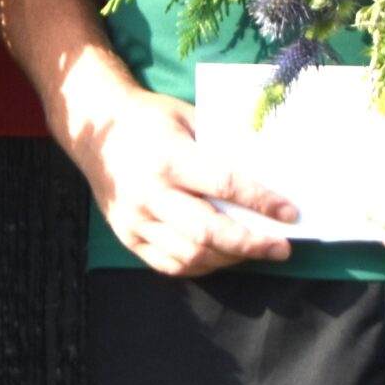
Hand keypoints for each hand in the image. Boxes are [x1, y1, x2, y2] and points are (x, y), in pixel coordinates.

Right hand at [71, 84, 297, 276]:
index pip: (223, 185)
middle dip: (252, 244)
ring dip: (230, 259)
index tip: (290, 214)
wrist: (94, 128)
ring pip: (191, 255)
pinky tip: (222, 257)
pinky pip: (170, 264)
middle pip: (209, 231)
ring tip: (255, 252)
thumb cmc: (149, 118)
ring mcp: (135, 218)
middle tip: (282, 248)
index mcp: (168, 157)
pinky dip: (202, 266)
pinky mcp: (126, 236)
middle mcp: (149, 192)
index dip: (261, 202)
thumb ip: (221, 147)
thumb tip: (268, 176)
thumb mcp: (186, 118)